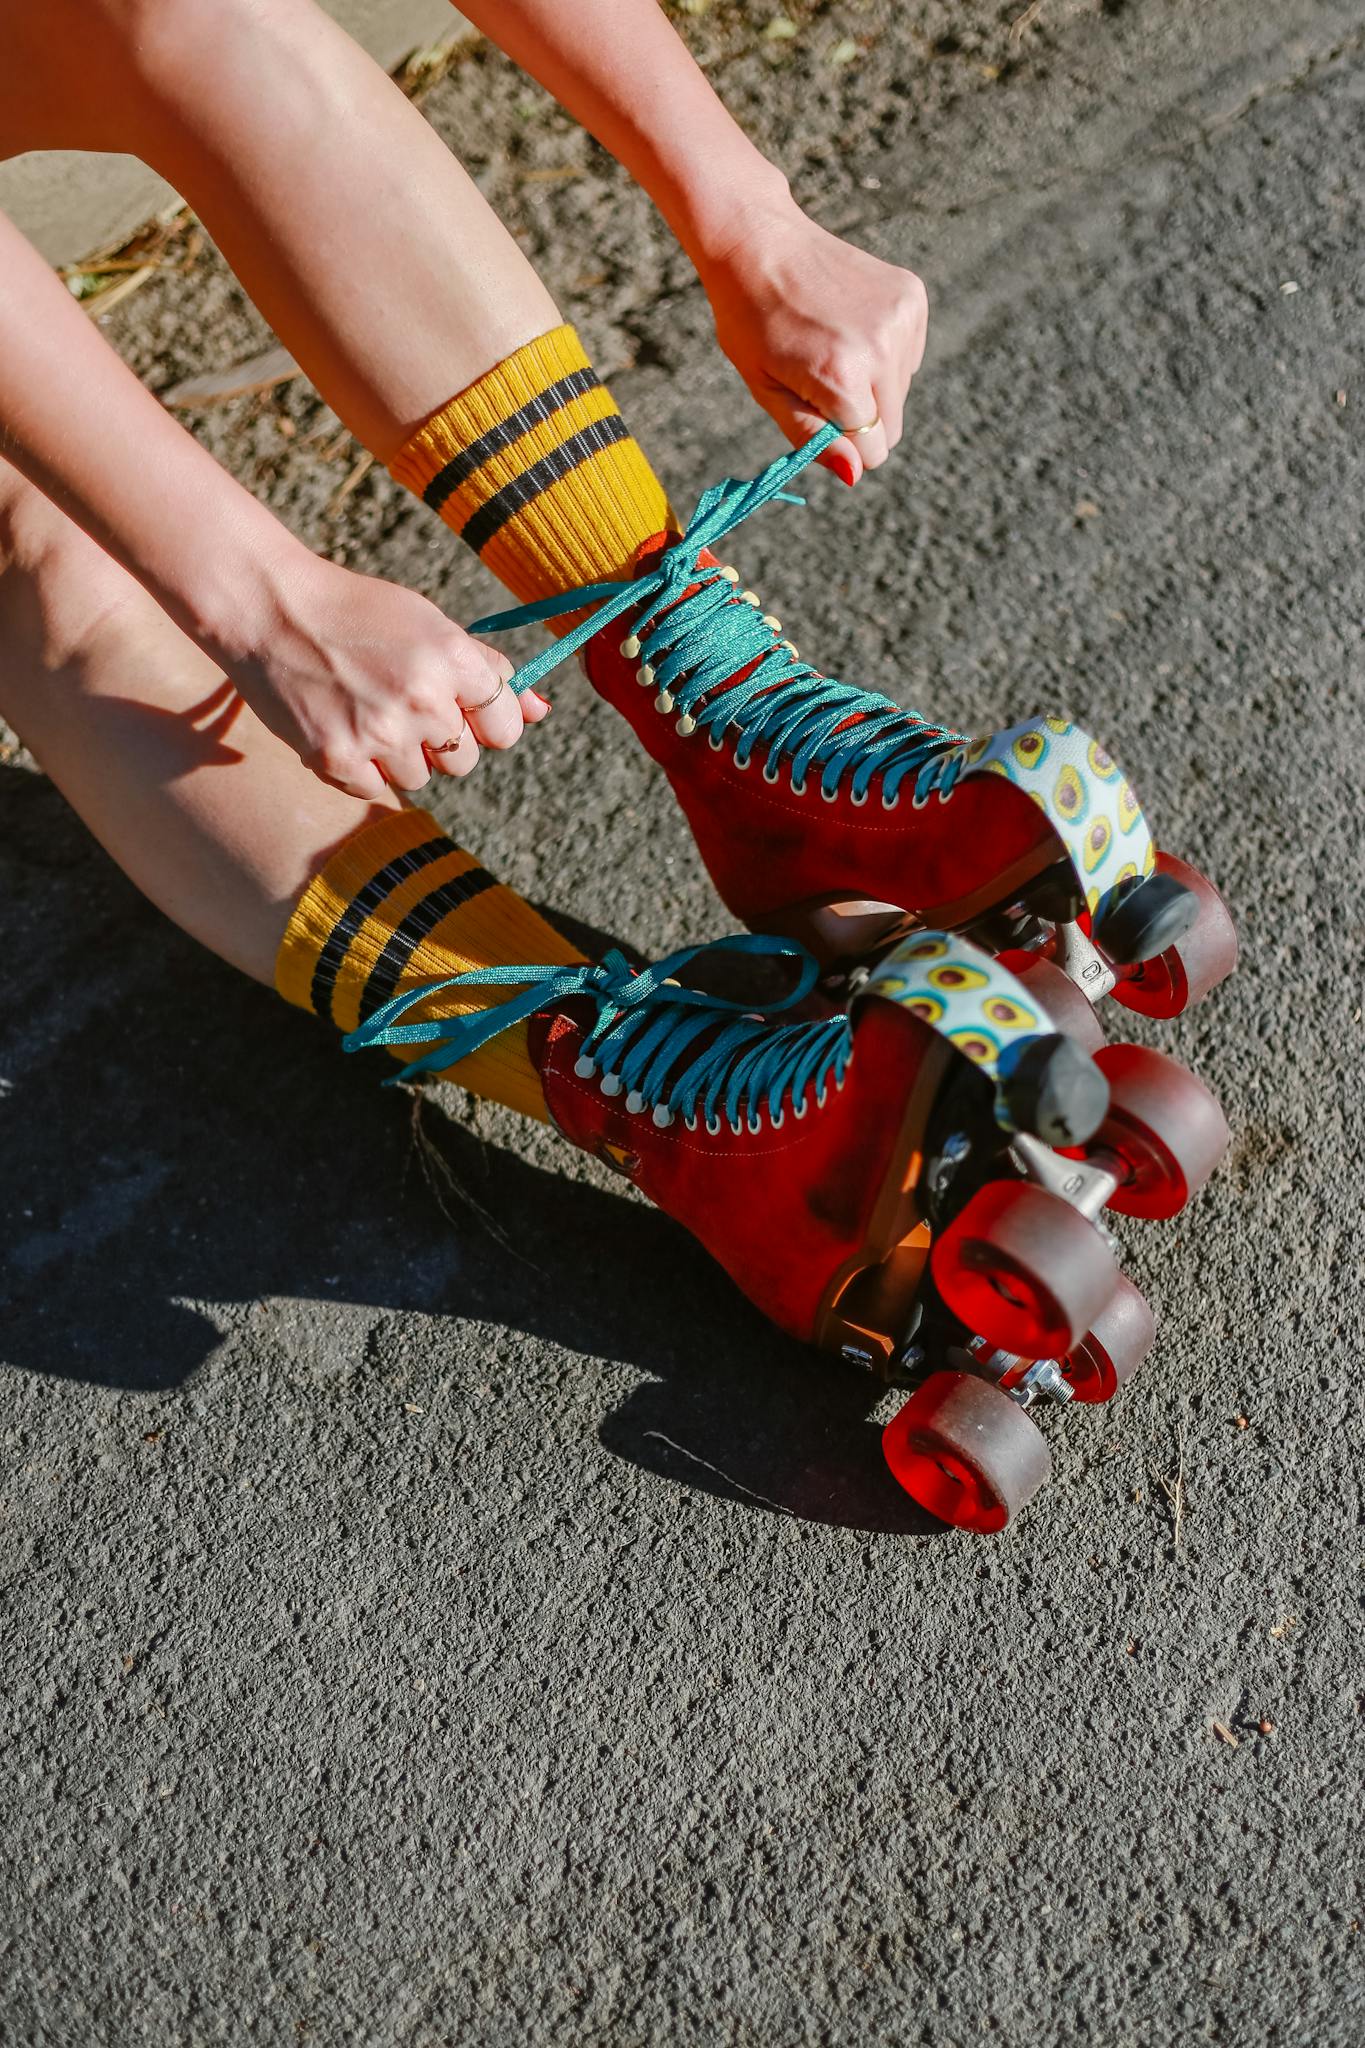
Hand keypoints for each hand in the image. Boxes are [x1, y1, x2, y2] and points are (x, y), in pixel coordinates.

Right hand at [211, 551, 548, 799]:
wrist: (270, 609)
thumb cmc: (357, 612)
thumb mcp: (430, 625)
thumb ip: (488, 671)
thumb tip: (540, 711)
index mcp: (453, 658)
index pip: (505, 726)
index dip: (485, 721)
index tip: (462, 710)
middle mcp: (422, 699)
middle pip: (464, 760)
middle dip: (441, 740)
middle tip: (399, 702)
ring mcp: (379, 733)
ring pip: (420, 778)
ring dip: (399, 755)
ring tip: (365, 709)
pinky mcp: (337, 759)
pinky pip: (376, 789)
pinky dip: (361, 766)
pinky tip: (340, 724)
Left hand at [697, 196, 927, 486]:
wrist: (760, 242)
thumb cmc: (751, 322)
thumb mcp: (767, 389)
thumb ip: (812, 437)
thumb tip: (856, 474)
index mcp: (843, 377)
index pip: (872, 452)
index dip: (842, 443)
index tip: (815, 413)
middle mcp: (882, 348)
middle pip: (892, 427)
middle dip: (859, 418)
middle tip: (818, 378)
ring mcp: (901, 318)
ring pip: (901, 392)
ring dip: (871, 383)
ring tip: (830, 344)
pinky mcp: (912, 297)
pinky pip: (909, 356)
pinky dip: (883, 352)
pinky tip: (848, 325)